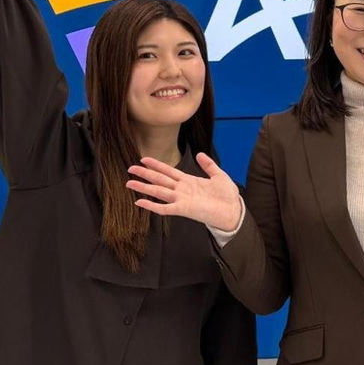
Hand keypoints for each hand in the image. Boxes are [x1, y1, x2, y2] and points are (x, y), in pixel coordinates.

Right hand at [126, 153, 243, 230]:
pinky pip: (164, 208)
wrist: (233, 211)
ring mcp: (181, 200)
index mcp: (189, 181)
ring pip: (158, 192)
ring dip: (144, 187)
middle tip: (130, 169)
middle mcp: (182, 190)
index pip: (168, 171)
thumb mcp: (218, 175)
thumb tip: (199, 154)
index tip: (143, 159)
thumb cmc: (227, 196)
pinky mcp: (183, 210)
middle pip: (159, 180)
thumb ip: (208, 165)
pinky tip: (140, 202)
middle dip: (145, 174)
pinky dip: (152, 206)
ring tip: (130, 183)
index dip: (156, 165)